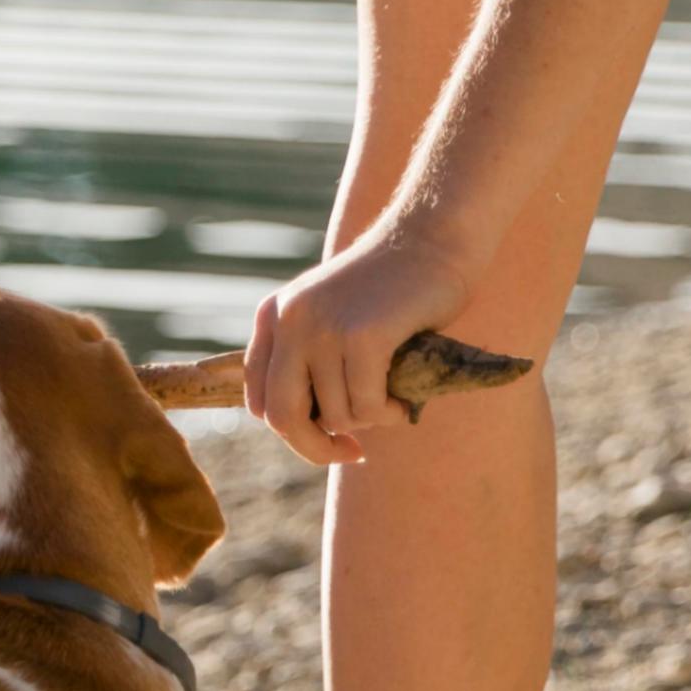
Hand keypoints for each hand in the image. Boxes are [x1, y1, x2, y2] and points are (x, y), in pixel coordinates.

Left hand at [246, 220, 479, 465]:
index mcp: (274, 316)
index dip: (290, 432)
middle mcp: (290, 320)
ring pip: (335, 415)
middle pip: (283, 416)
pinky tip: (402, 401)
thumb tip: (310, 430)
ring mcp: (324, 327)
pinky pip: (366, 404)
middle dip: (315, 448)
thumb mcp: (331, 315)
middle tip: (350, 452)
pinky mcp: (362, 335)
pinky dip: (386, 414)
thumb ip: (311, 359)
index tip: (326, 440)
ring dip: (368, 421)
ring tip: (392, 401)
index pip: (258, 399)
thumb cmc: (392, 286)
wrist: (432, 238)